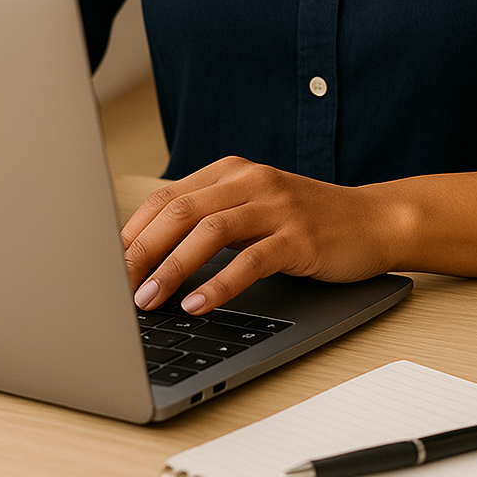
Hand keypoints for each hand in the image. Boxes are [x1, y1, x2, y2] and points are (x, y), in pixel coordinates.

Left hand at [120, 156, 400, 313]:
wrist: (373, 220)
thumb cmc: (307, 221)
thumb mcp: (253, 210)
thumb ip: (209, 221)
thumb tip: (146, 258)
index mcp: (231, 171)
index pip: (166, 197)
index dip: (130, 232)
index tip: (102, 266)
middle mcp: (250, 181)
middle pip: (180, 210)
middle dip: (140, 250)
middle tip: (112, 287)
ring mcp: (277, 206)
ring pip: (210, 231)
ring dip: (172, 268)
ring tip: (148, 300)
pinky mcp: (299, 236)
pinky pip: (251, 259)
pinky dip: (219, 284)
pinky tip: (199, 305)